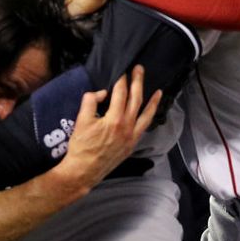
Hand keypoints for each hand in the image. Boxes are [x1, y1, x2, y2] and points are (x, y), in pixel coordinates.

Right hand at [49, 66, 160, 197]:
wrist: (84, 170)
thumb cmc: (81, 146)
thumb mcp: (81, 120)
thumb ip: (91, 101)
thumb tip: (102, 93)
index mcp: (115, 119)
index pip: (120, 93)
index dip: (121, 80)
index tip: (122, 70)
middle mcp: (127, 127)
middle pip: (136, 100)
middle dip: (138, 83)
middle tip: (139, 70)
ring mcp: (132, 137)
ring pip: (146, 115)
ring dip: (152, 102)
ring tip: (158, 91)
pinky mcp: (131, 145)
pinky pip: (143, 127)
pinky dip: (148, 117)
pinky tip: (149, 113)